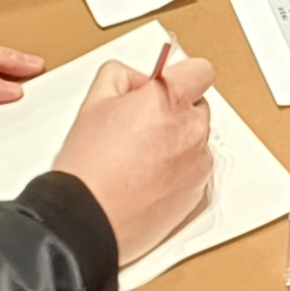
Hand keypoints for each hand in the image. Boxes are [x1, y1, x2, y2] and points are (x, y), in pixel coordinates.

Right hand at [47, 53, 216, 265]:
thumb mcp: (94, 103)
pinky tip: (147, 178)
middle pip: (197, 107)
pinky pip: (194, 171)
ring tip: (140, 157)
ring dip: (177, 142)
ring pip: (196, 141)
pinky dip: (178, 171)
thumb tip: (137, 79)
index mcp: (170, 100)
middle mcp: (192, 129)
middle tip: (141, 125)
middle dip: (174, 112)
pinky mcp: (197, 193)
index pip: (201, 71)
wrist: (88, 220)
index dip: (181, 77)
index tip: (168, 85)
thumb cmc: (90, 168)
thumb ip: (121, 76)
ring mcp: (198, 163)